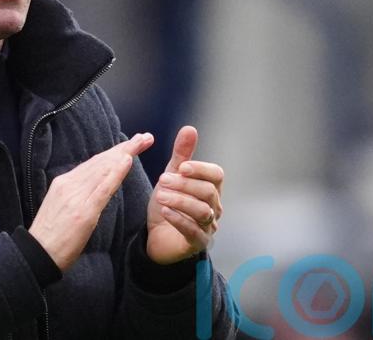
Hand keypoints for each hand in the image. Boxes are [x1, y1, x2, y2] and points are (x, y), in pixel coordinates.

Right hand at [29, 133, 154, 270]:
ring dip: (125, 154)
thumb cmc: (51, 237)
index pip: (93, 163)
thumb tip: (93, 188)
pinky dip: (115, 172)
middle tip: (145, 137)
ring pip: (103, 170)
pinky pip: (103, 188)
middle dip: (124, 148)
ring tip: (142, 142)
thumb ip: (77, 195)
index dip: (113, 153)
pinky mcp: (83, 212)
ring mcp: (75, 197)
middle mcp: (69, 184)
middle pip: (101, 162)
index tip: (130, 145)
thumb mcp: (61, 208)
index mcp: (64, 183)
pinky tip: (127, 161)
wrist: (36, 255)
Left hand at [145, 125, 224, 264]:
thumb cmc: (169, 203)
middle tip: (162, 181)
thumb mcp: (172, 176)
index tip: (182, 166)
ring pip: (203, 211)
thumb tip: (189, 128)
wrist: (156, 236)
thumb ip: (181, 155)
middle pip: (208, 192)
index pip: (216, 175)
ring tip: (161, 196)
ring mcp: (208, 227)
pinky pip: (193, 231)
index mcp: (211, 189)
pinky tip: (165, 211)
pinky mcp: (197, 243)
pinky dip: (179, 219)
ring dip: (181, 201)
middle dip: (185, 185)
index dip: (201, 169)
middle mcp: (214, 208)